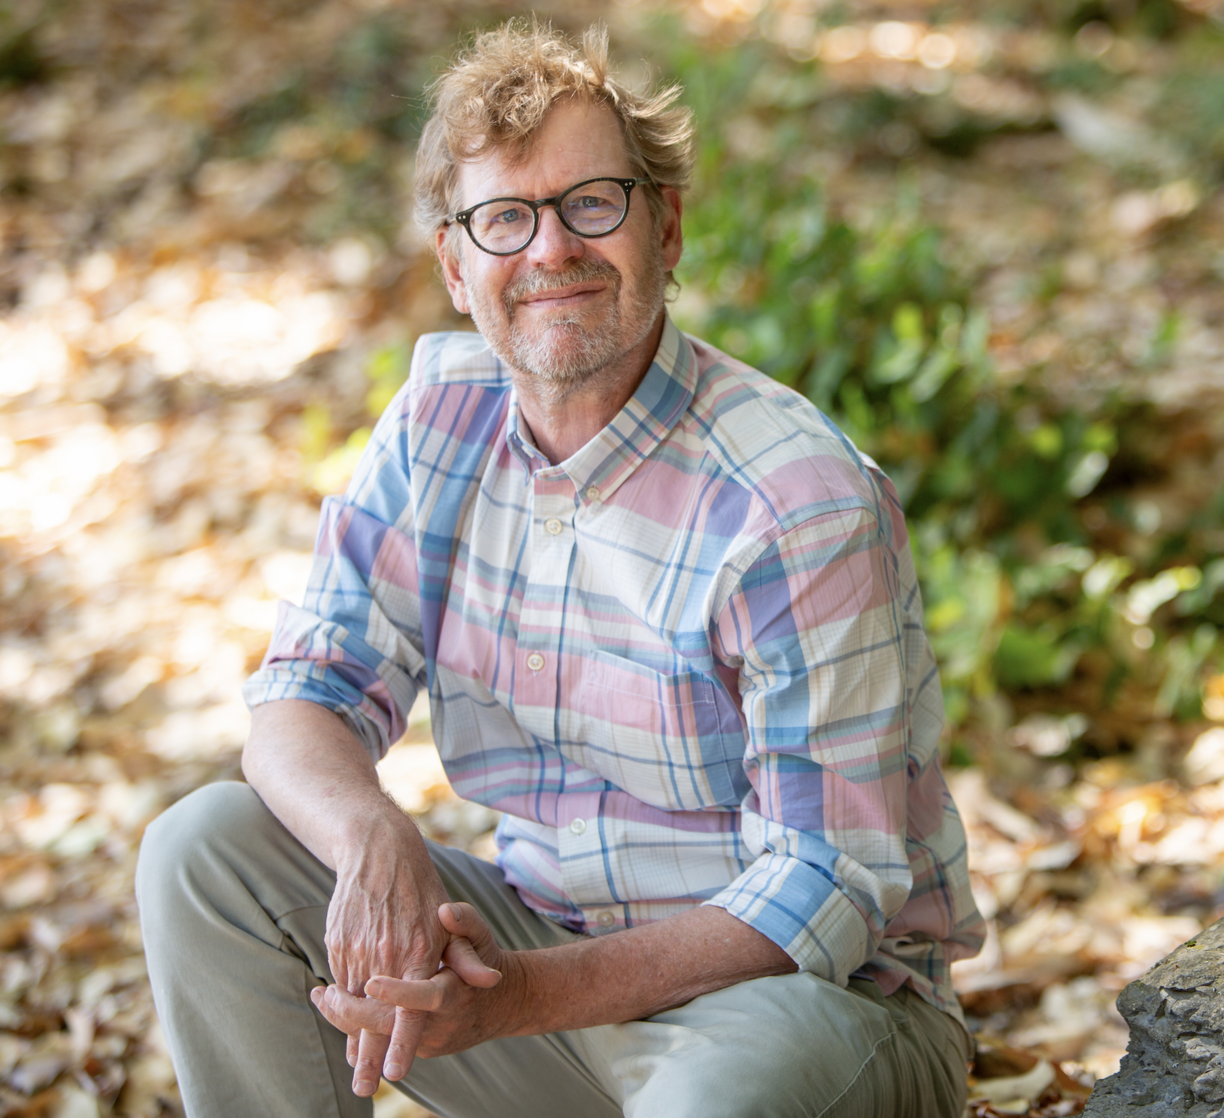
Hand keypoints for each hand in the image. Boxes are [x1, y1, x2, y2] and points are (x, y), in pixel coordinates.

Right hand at [323, 823, 499, 1093]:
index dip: (402, 1041)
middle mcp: (386, 953)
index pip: (411, 1007)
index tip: (398, 1073)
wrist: (378, 851)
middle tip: (365, 1087)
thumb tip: (490, 981)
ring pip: (353, 1001)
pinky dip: (342, 1003)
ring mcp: (358, 948)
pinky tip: (345, 1020)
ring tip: (355, 1065)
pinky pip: (340, 980)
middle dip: (368, 1055)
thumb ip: (467, 956)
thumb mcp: (451, 922)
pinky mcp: (338, 941)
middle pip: (374, 1015)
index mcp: (418, 951)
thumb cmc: (422, 890)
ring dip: (353, 1032)